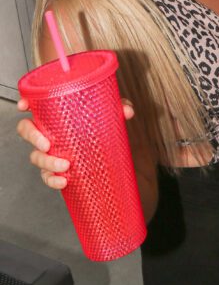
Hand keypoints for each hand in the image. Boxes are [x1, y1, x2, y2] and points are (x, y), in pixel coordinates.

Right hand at [16, 97, 134, 190]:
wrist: (107, 142)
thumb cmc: (102, 120)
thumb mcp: (112, 111)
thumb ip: (119, 108)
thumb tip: (127, 111)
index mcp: (57, 112)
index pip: (35, 104)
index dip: (25, 103)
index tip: (24, 106)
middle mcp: (48, 129)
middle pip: (27, 130)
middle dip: (33, 138)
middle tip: (47, 145)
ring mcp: (50, 148)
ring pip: (36, 155)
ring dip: (47, 162)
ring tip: (64, 166)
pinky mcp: (56, 165)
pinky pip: (48, 174)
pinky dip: (53, 180)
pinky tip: (63, 181)